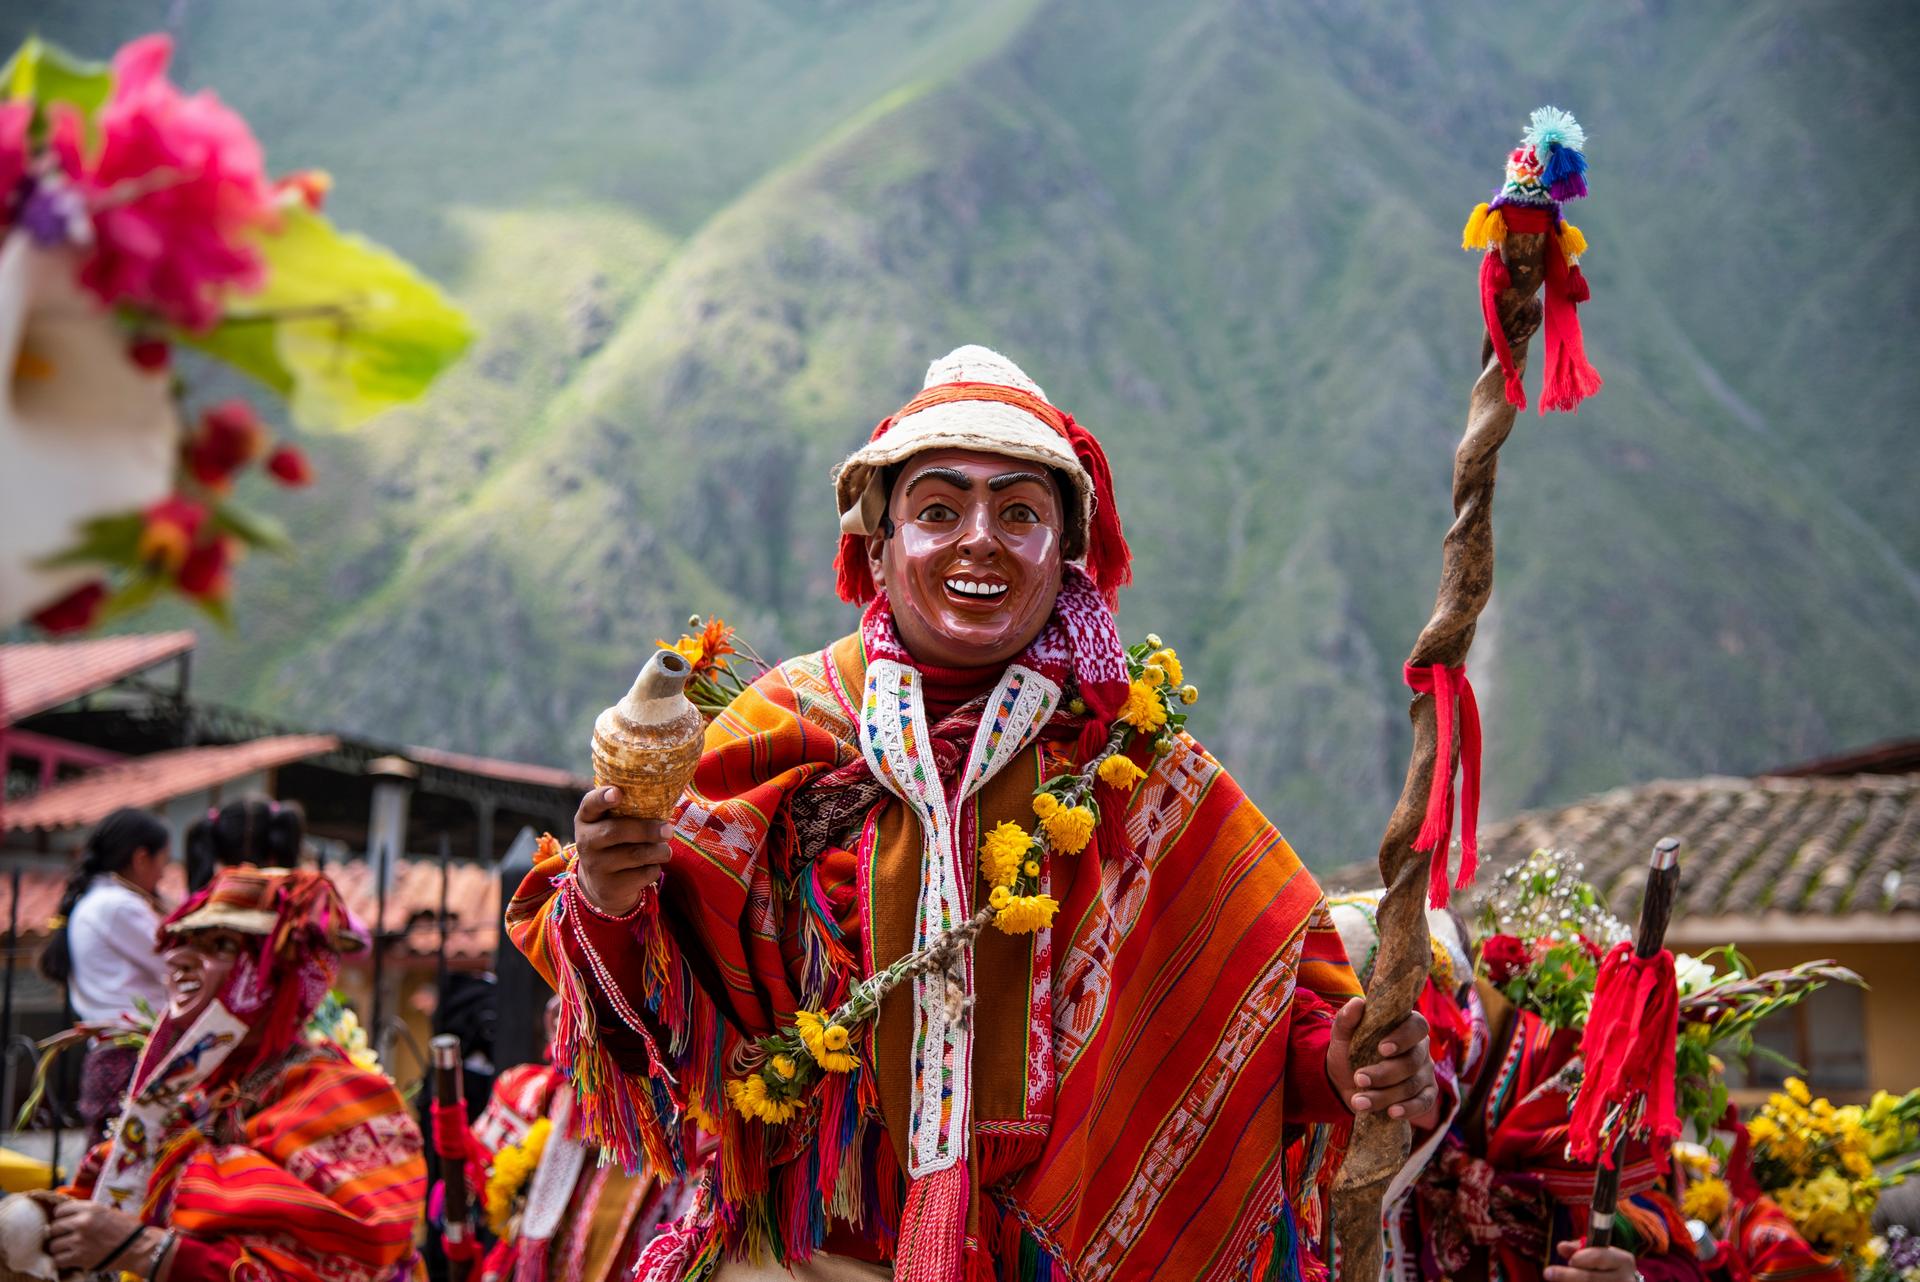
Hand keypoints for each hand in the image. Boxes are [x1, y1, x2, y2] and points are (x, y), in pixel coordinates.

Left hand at [47, 1196, 146, 1271]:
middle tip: (66, 1238)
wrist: (138, 1247)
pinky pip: (58, 1260)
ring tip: (67, 1250)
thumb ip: (88, 1213)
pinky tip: (69, 1259)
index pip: (60, 1211)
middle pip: (54, 1228)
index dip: (61, 1217)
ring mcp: (79, 1241)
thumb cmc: (127, 1228)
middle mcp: (83, 1223)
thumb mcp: (108, 1212)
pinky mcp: (79, 1258)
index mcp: (91, 1208)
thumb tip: (68, 1217)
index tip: (65, 1223)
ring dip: (59, 1249)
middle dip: (58, 1234)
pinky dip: (62, 1261)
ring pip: (53, 1246)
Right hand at [573, 786, 671, 915]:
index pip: (590, 804)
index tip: (617, 793)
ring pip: (636, 854)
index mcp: (586, 819)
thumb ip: (627, 810)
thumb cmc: (614, 843)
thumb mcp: (611, 824)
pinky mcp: (609, 888)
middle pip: (617, 832)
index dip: (602, 798)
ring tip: (665, 850)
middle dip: (647, 830)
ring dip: (658, 851)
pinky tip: (651, 866)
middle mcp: (586, 842)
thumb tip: (666, 801)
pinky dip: (654, 869)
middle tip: (669, 830)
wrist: (601, 884)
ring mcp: (595, 866)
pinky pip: (642, 874)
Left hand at [1326, 997, 1437, 1123]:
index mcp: (1405, 1026)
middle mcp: (1420, 1048)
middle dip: (1384, 1073)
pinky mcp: (1425, 1094)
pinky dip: (1408, 1109)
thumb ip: (1347, 1019)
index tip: (1381, 1049)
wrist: (1346, 1082)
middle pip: (1411, 1062)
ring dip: (1385, 1095)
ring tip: (1359, 1101)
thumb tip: (1357, 1003)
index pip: (1417, 1026)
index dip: (1403, 1037)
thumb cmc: (1349, 1051)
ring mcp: (1425, 1072)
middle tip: (1358, 1078)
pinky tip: (1391, 1112)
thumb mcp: (1342, 1035)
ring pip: (1412, 1085)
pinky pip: (1424, 1102)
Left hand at [1545, 1240, 1637, 1281]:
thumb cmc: (1606, 1267)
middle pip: (1590, 1278)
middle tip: (1548, 1272)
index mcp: (1624, 1261)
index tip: (1570, 1261)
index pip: (1598, 1257)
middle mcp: (1626, 1280)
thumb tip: (1561, 1247)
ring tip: (1559, 1281)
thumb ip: (1579, 1249)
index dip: (1580, 1258)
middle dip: (1567, 1275)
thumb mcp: (1598, 1254)